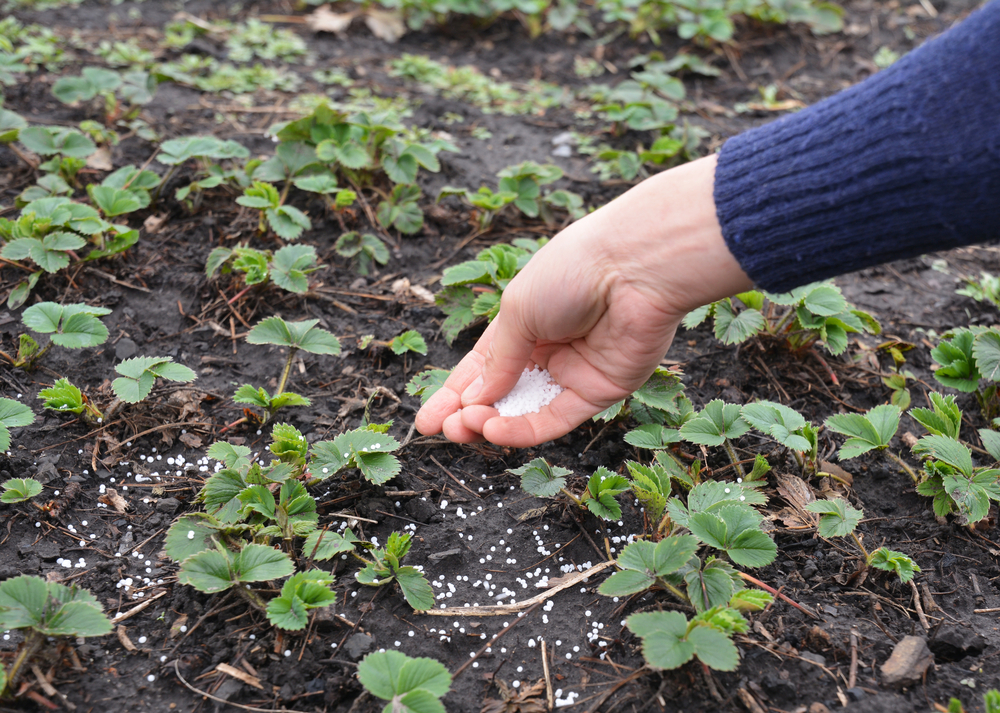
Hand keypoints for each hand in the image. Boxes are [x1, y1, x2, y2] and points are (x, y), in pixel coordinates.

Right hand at [414, 154, 752, 446]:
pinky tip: (494, 431)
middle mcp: (547, 350)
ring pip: (525, 412)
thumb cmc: (571, 272)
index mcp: (523, 323)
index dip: (455, 394)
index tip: (427, 420)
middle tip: (443, 430)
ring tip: (464, 428)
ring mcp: (573, 373)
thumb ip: (498, 360)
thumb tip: (474, 400)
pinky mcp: (599, 393)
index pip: (482, 367)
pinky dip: (522, 430)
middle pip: (501, 395)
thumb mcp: (517, 310)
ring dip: (491, 424)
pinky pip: (555, 419)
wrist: (635, 267)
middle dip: (468, 414)